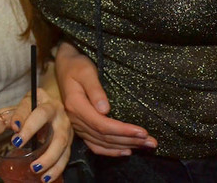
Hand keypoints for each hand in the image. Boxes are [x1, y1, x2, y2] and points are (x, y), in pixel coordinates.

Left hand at [0, 89, 71, 182]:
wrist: (54, 112)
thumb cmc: (30, 112)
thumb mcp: (14, 112)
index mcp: (38, 97)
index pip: (27, 105)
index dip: (20, 116)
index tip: (13, 127)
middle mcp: (54, 108)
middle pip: (44, 116)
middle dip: (31, 129)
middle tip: (17, 143)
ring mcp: (64, 125)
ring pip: (59, 141)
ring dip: (48, 157)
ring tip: (34, 168)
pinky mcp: (70, 141)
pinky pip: (65, 156)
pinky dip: (56, 169)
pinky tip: (46, 178)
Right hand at [55, 41, 155, 155]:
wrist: (65, 66)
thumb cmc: (78, 66)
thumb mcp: (86, 71)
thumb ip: (95, 89)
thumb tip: (105, 110)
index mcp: (76, 106)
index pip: (101, 124)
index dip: (123, 130)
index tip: (142, 131)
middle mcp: (75, 119)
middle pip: (104, 136)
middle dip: (130, 140)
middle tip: (152, 142)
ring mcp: (77, 125)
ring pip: (102, 143)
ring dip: (125, 146)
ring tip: (145, 146)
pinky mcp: (81, 127)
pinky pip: (95, 145)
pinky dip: (110, 151)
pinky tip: (126, 151)